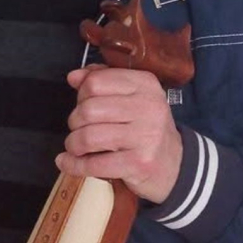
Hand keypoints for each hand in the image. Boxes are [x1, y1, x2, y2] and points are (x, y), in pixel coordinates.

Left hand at [55, 64, 182, 203]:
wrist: (175, 165)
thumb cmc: (145, 128)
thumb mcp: (132, 98)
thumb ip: (102, 81)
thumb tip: (73, 77)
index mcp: (145, 84)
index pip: (96, 82)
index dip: (81, 95)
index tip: (83, 105)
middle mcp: (148, 107)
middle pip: (88, 109)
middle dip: (74, 121)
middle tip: (78, 129)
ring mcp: (145, 136)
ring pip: (88, 137)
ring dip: (73, 144)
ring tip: (75, 147)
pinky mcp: (139, 163)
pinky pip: (94, 164)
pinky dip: (74, 165)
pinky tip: (67, 162)